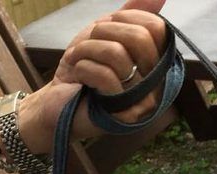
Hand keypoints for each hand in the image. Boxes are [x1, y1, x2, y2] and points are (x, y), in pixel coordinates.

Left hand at [20, 0, 166, 153]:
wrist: (58, 102)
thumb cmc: (84, 70)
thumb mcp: (106, 35)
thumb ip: (131, 16)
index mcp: (156, 65)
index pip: (158, 29)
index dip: (128, 16)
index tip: (105, 25)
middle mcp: (156, 85)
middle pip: (140, 39)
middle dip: (104, 30)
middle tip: (88, 41)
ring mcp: (142, 103)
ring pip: (117, 54)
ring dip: (86, 49)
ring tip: (76, 59)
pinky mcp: (123, 115)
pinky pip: (105, 76)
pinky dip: (82, 67)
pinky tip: (78, 76)